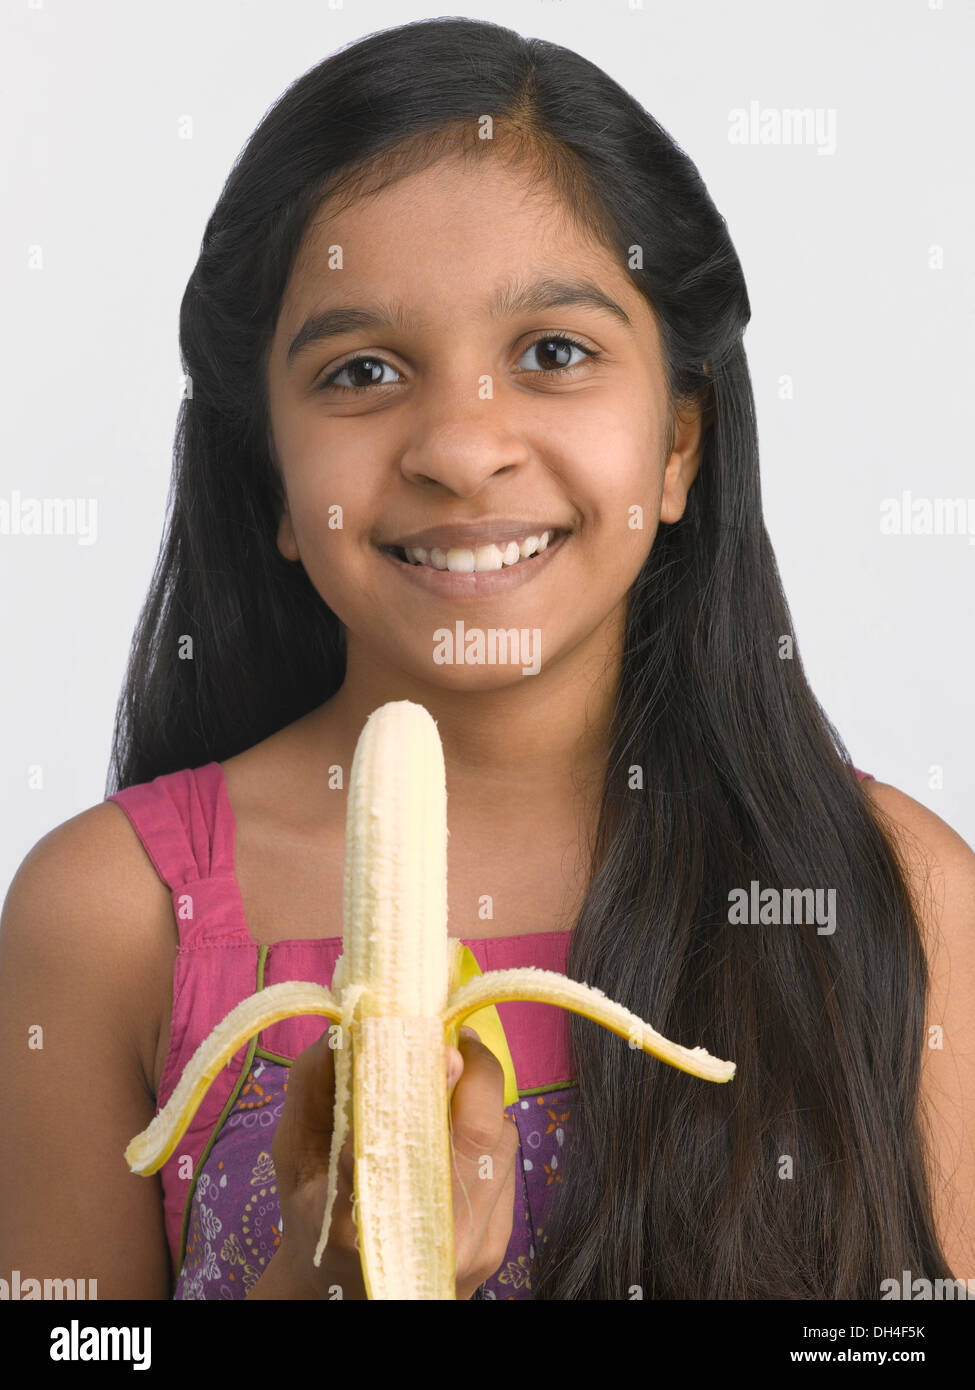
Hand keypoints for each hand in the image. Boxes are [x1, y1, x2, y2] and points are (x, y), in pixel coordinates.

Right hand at [267, 1026, 519, 1298]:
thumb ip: (314, 1085)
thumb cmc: (311, 1216)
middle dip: (475, 1074)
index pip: (408, 1141)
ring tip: (448, 1089)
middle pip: (479, 1135)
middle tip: (453, 1042)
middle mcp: (426, 1240)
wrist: (340, 1296)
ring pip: (501, 1142)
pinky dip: (487, 1136)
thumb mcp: (293, 1152)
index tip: (443, 1041)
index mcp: (359, 1219)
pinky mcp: (497, 1247)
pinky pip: (507, 1165)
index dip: (437, 1081)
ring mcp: (471, 1248)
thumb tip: (349, 1022)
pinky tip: (455, 1136)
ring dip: (480, 1103)